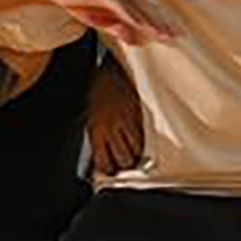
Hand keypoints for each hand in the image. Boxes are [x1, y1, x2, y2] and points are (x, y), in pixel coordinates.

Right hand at [43, 0, 178, 46]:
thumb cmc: (81, 2)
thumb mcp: (103, 21)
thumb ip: (120, 29)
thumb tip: (137, 40)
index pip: (150, 12)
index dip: (164, 24)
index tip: (177, 36)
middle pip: (148, 9)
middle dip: (163, 24)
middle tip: (177, 37)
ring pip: (137, 8)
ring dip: (151, 21)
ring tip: (162, 34)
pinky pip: (119, 5)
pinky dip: (130, 15)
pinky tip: (139, 24)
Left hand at [86, 59, 144, 174]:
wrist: (112, 68)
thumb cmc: (100, 90)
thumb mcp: (92, 115)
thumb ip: (99, 136)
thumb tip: (102, 157)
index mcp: (96, 129)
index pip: (103, 160)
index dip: (108, 170)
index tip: (111, 172)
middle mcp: (112, 127)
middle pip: (124, 158)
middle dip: (127, 165)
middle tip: (127, 165)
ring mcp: (128, 121)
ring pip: (138, 149)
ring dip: (138, 155)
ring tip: (138, 155)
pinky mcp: (141, 114)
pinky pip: (146, 135)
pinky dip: (147, 141)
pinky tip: (146, 141)